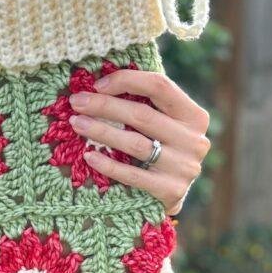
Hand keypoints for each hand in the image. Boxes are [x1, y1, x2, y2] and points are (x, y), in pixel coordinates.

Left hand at [67, 70, 210, 215]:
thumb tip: (100, 81)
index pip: (160, 87)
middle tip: (76, 102)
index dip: (126, 80)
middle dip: (104, 106)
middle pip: (143, 115)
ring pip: (135, 144)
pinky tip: (89, 156)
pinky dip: (108, 165)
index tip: (96, 84)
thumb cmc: (162, 147)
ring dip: (101, 131)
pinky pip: (132, 175)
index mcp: (194, 116)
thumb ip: (146, 102)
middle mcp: (194, 140)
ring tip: (77, 124)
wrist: (173, 192)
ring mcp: (184, 167)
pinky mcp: (171, 191)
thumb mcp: (164, 122)